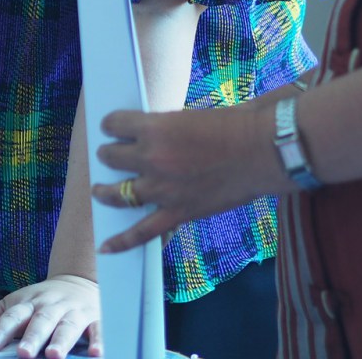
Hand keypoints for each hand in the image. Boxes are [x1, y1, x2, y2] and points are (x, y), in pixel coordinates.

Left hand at [0, 274, 101, 357]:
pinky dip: (99, 340)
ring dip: (61, 340)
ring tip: (53, 356)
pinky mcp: (96, 319)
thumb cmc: (40, 301)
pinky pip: (99, 329)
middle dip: (33, 337)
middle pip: (41, 321)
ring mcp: (75, 312)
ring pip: (68, 326)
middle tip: (23, 353)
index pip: (13, 316)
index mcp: (29, 303)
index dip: (0, 330)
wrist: (81, 281)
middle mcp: (52, 306)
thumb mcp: (13, 304)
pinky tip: (96, 353)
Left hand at [89, 102, 287, 253]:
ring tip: (99, 190)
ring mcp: (162, 189)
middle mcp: (151, 158)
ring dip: (105, 191)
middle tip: (109, 154)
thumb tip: (152, 136)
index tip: (111, 126)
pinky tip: (105, 246)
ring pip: (118, 193)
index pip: (115, 124)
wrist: (262, 151)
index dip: (111, 124)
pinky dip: (121, 241)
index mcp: (155, 127)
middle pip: (113, 157)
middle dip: (109, 154)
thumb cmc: (234, 125)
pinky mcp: (177, 212)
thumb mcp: (191, 116)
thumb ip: (166, 128)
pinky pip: (142, 231)